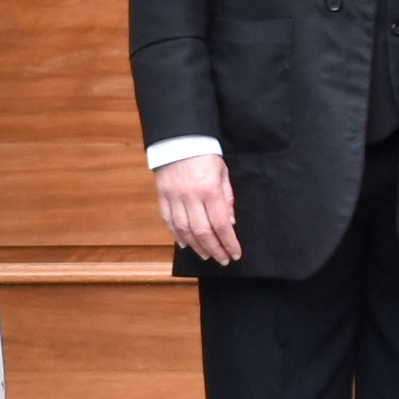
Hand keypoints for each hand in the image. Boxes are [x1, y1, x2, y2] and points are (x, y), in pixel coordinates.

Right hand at [154, 151, 241, 266]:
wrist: (179, 139)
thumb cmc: (205, 155)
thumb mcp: (223, 174)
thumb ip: (227, 199)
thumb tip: (230, 223)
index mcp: (210, 190)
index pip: (221, 224)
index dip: (229, 242)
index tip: (235, 253)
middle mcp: (191, 196)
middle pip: (203, 232)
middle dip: (215, 249)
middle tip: (223, 259)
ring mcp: (174, 197)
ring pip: (184, 230)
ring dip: (196, 246)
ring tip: (206, 254)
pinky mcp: (162, 196)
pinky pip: (168, 221)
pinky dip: (177, 235)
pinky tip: (185, 244)